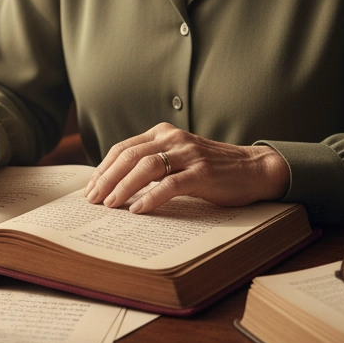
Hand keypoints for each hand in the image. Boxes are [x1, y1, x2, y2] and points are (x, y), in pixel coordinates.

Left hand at [83, 123, 289, 213]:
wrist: (253, 168)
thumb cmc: (211, 168)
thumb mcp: (177, 157)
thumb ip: (153, 163)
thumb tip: (116, 184)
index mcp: (162, 133)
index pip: (123, 148)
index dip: (103, 169)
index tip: (90, 188)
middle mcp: (172, 138)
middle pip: (129, 156)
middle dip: (107, 179)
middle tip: (93, 200)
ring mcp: (188, 154)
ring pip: (146, 167)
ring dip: (124, 187)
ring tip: (110, 205)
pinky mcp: (203, 173)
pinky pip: (171, 184)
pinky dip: (151, 197)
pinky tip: (139, 209)